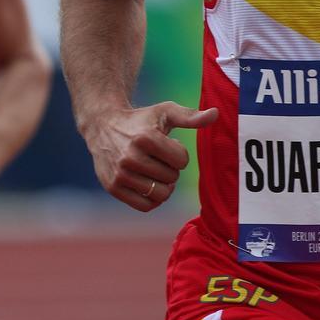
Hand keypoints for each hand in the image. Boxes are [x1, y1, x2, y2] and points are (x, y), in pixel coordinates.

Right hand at [83, 102, 218, 211]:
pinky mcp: (113, 187)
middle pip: (171, 178)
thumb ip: (190, 116)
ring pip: (160, 195)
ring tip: (154, 171)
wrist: (103, 126)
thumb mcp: (164, 112)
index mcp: (145, 138)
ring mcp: (120, 174)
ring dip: (163, 184)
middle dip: (170, 169)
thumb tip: (216, 114)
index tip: (168, 145)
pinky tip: (149, 184)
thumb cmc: (141, 120)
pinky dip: (152, 199)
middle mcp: (130, 157)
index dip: (179, 154)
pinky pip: (145, 206)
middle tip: (158, 158)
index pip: (182, 160)